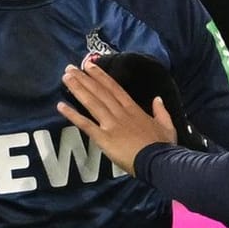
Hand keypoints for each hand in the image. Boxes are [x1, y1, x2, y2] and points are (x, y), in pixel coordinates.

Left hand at [57, 57, 177, 174]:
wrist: (158, 161)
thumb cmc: (163, 146)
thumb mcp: (167, 126)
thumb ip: (161, 111)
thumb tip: (157, 98)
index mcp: (134, 109)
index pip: (114, 88)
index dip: (101, 76)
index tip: (90, 65)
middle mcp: (120, 113)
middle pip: (100, 92)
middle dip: (84, 78)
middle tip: (70, 68)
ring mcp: (111, 124)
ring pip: (92, 102)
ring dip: (78, 89)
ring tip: (65, 78)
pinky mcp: (104, 138)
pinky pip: (85, 124)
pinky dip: (73, 115)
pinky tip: (61, 106)